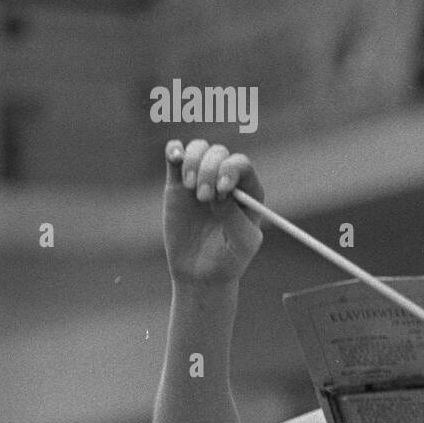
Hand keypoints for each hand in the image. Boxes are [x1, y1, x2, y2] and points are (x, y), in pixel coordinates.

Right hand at [162, 139, 265, 284]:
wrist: (201, 273)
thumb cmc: (229, 259)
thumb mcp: (241, 243)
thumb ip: (234, 217)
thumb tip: (220, 195)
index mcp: (249, 191)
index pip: (241, 165)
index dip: (230, 170)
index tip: (221, 190)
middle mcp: (226, 180)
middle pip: (219, 154)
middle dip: (209, 170)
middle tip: (203, 197)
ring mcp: (202, 179)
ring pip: (199, 149)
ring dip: (193, 161)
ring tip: (190, 188)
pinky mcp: (177, 184)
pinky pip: (176, 156)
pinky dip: (174, 150)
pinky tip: (174, 157)